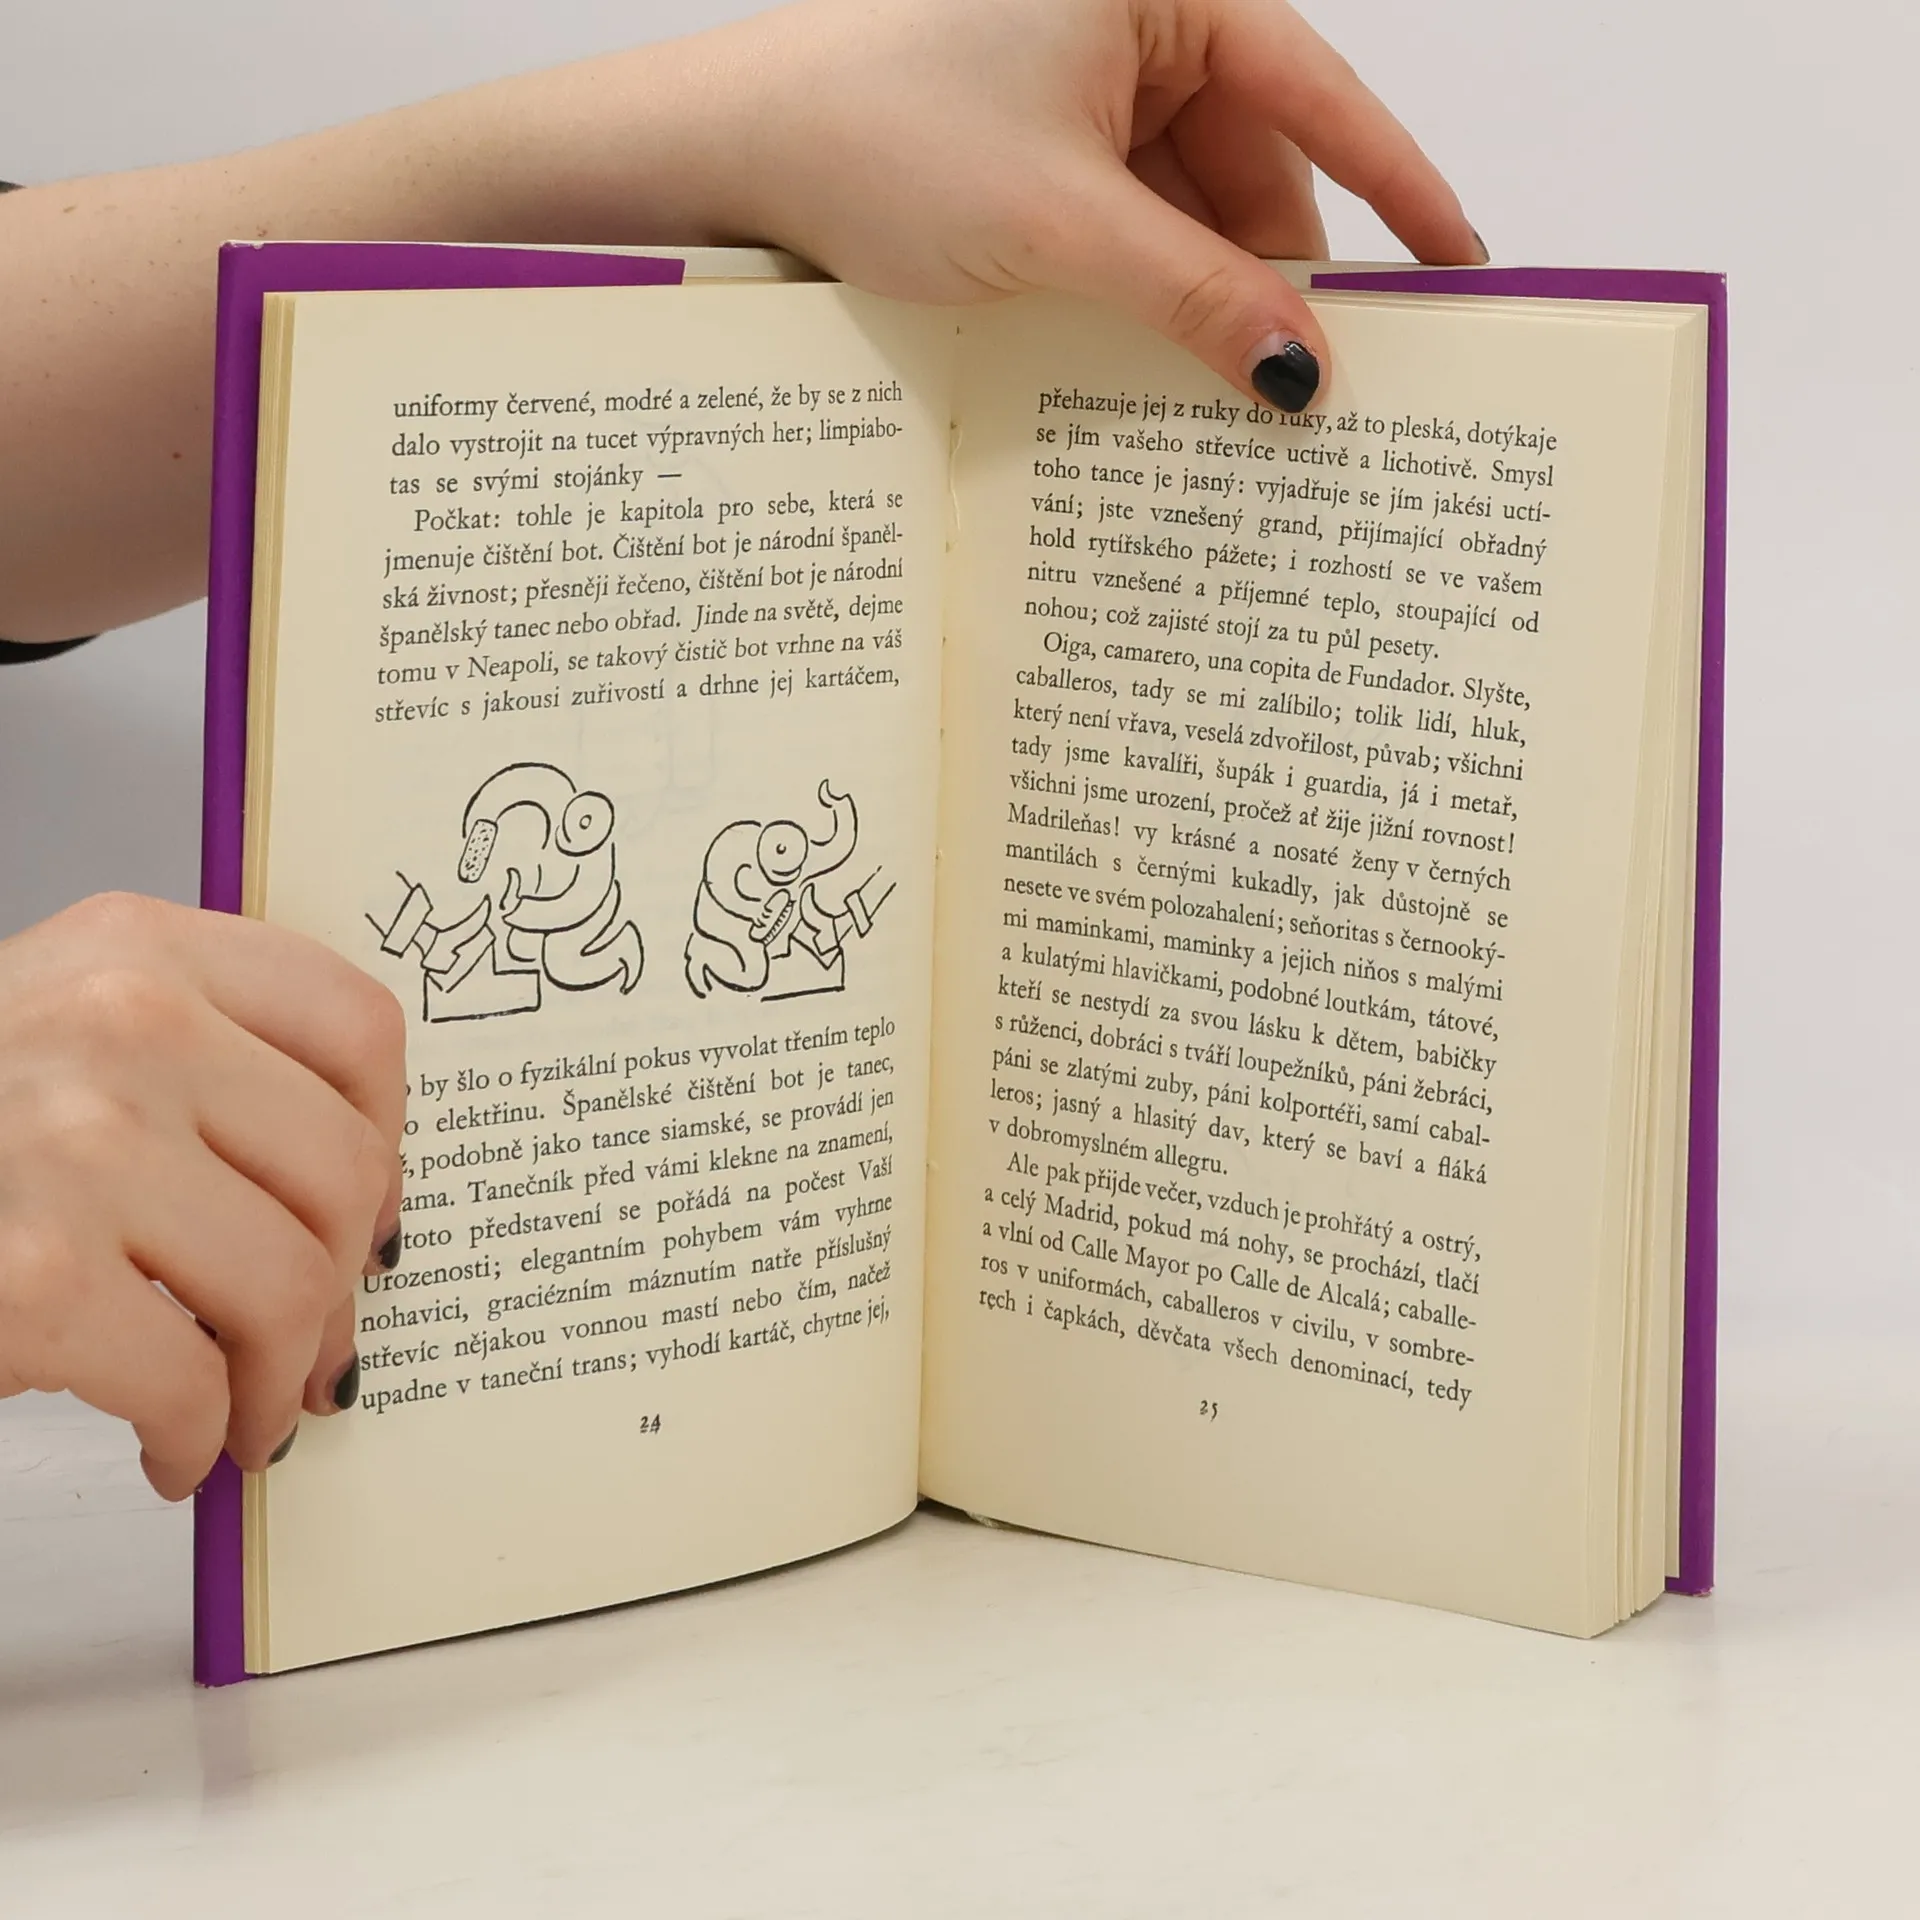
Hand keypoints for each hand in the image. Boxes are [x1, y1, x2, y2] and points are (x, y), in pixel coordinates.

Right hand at [0, 895, 404, 1496]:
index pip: (357, 1025)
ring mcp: (78, 1148)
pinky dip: (200, 1438)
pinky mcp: (34, 1280)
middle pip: (346, 1169)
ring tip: (252, 1414)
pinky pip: (194, 1382)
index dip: (394, 1138)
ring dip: (279, 1379)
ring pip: (292, 1285)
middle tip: (316, 1350)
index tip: (373, 1211)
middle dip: (344, 1287)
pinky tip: (176, 1449)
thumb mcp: (58, 1028)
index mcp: (139, 949)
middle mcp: (121, 1025)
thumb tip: (359, 1198)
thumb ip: (200, 1063)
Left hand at [1, 0, 1480, 635]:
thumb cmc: (877, 141)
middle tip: (1326, 401)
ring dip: (1204, 308)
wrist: (717, 155)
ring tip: (1231, 416)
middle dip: (1282, 282)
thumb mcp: (1063, 228)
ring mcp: (1074, 98)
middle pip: (1255, 171)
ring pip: (1185, 216)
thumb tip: (1309, 373)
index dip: (1402, 194)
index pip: (1323, 97)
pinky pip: (1119, 234)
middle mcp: (1129, 30)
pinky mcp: (1024, 160)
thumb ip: (1200, 296)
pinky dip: (1139, 305)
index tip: (1468, 278)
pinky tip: (1149, 381)